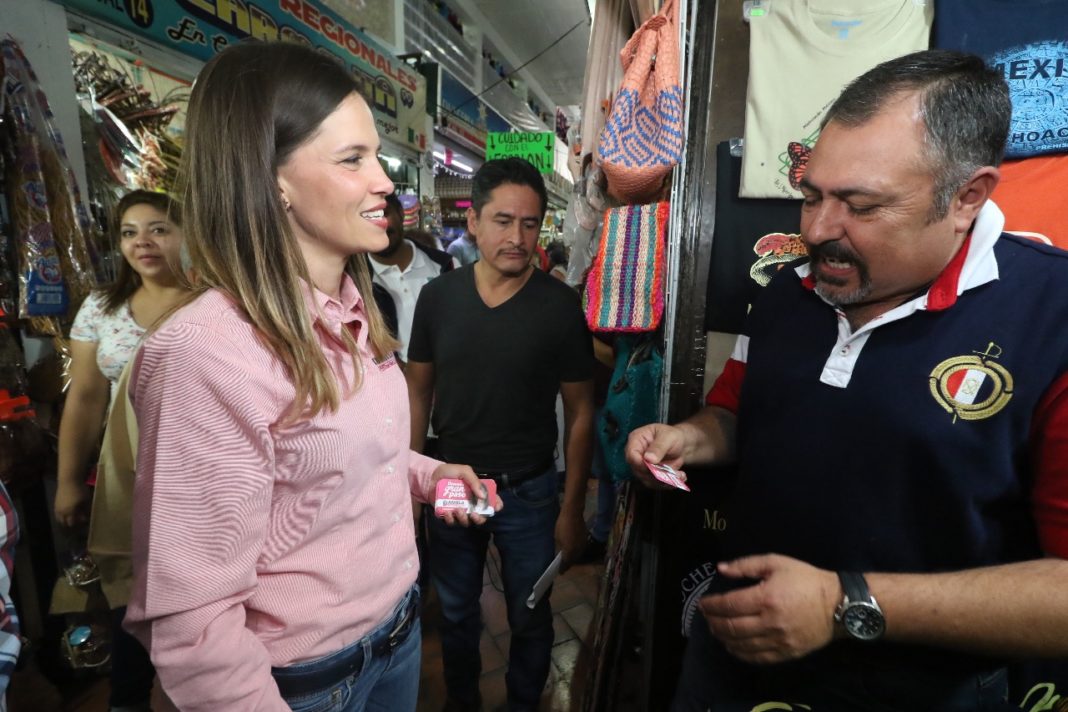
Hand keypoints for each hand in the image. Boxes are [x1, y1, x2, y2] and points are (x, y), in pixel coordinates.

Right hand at [54, 479, 90, 527]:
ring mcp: (57, 507)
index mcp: (69, 512)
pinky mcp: (55, 502)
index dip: (77, 523)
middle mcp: (61, 512)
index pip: (71, 523)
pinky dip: (62, 514)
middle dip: (70, 522)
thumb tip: (84, 518)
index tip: (83, 520)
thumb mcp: (86, 500)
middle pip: (63, 522)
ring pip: (59, 518)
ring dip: (65, 519)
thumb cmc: (79, 490)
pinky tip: (68, 510)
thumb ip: (85, 510)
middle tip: (77, 519)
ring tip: (72, 515)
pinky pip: (57, 513)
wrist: (69, 480)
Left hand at [430, 464, 502, 526]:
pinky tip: (448, 512)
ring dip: (464, 518)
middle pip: (481, 517)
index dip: (496, 505)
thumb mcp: (464, 471)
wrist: (431, 476)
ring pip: (466, 522)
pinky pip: (452, 522)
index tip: (495, 508)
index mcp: (477, 492)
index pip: (491, 501)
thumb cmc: (450, 472)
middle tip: (474, 514)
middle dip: (479, 519)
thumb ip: (474, 481)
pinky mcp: (448, 514)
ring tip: (458, 510)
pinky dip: (450, 519)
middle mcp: (470, 504)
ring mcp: (459, 510)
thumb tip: (482, 496)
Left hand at [555, 507, 585, 570]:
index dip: (563, 568)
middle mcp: (578, 549)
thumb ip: (560, 548)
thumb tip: (560, 554)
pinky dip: (576, 551)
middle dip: (568, 564)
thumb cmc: (562, 524)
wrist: (573, 513)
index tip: (560, 572)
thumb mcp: (557, 537)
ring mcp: (583, 544)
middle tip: (563, 566)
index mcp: (570, 550)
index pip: (566, 563)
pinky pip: (581, 549)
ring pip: (578, 555)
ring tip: (567, 559)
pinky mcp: (586, 539)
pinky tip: (572, 550)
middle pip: (574, 560)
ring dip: (573, 558)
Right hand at [624, 423, 688, 488]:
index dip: (642, 464)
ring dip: (664, 480)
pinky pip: (655, 484)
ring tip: (680, 475)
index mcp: (636, 440)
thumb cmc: (671, 436)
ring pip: (647, 479)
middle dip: (656, 474)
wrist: (679, 444)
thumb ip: (658, 447)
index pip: (632, 455)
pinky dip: (668, 483)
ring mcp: (641, 467)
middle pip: (639, 470)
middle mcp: (636, 455)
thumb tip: (648, 458)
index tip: (655, 467)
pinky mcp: (648, 476)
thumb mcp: (668, 437)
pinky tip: (679, 477)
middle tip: (673, 473)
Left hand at [699, 554, 839, 664]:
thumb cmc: (805, 580)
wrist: (838, 605)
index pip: (729, 605)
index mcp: (766, 598)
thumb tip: (721, 569)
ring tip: (716, 630)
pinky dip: (740, 653)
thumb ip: (746, 565)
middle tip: (706, 617)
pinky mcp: (786, 653)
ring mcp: (778, 641)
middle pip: (731, 627)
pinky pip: (757, 658)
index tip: (703, 603)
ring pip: (741, 645)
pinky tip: (733, 646)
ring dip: (723, 638)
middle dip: (713, 622)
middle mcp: (770, 622)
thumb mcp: (776, 563)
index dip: (711, 605)